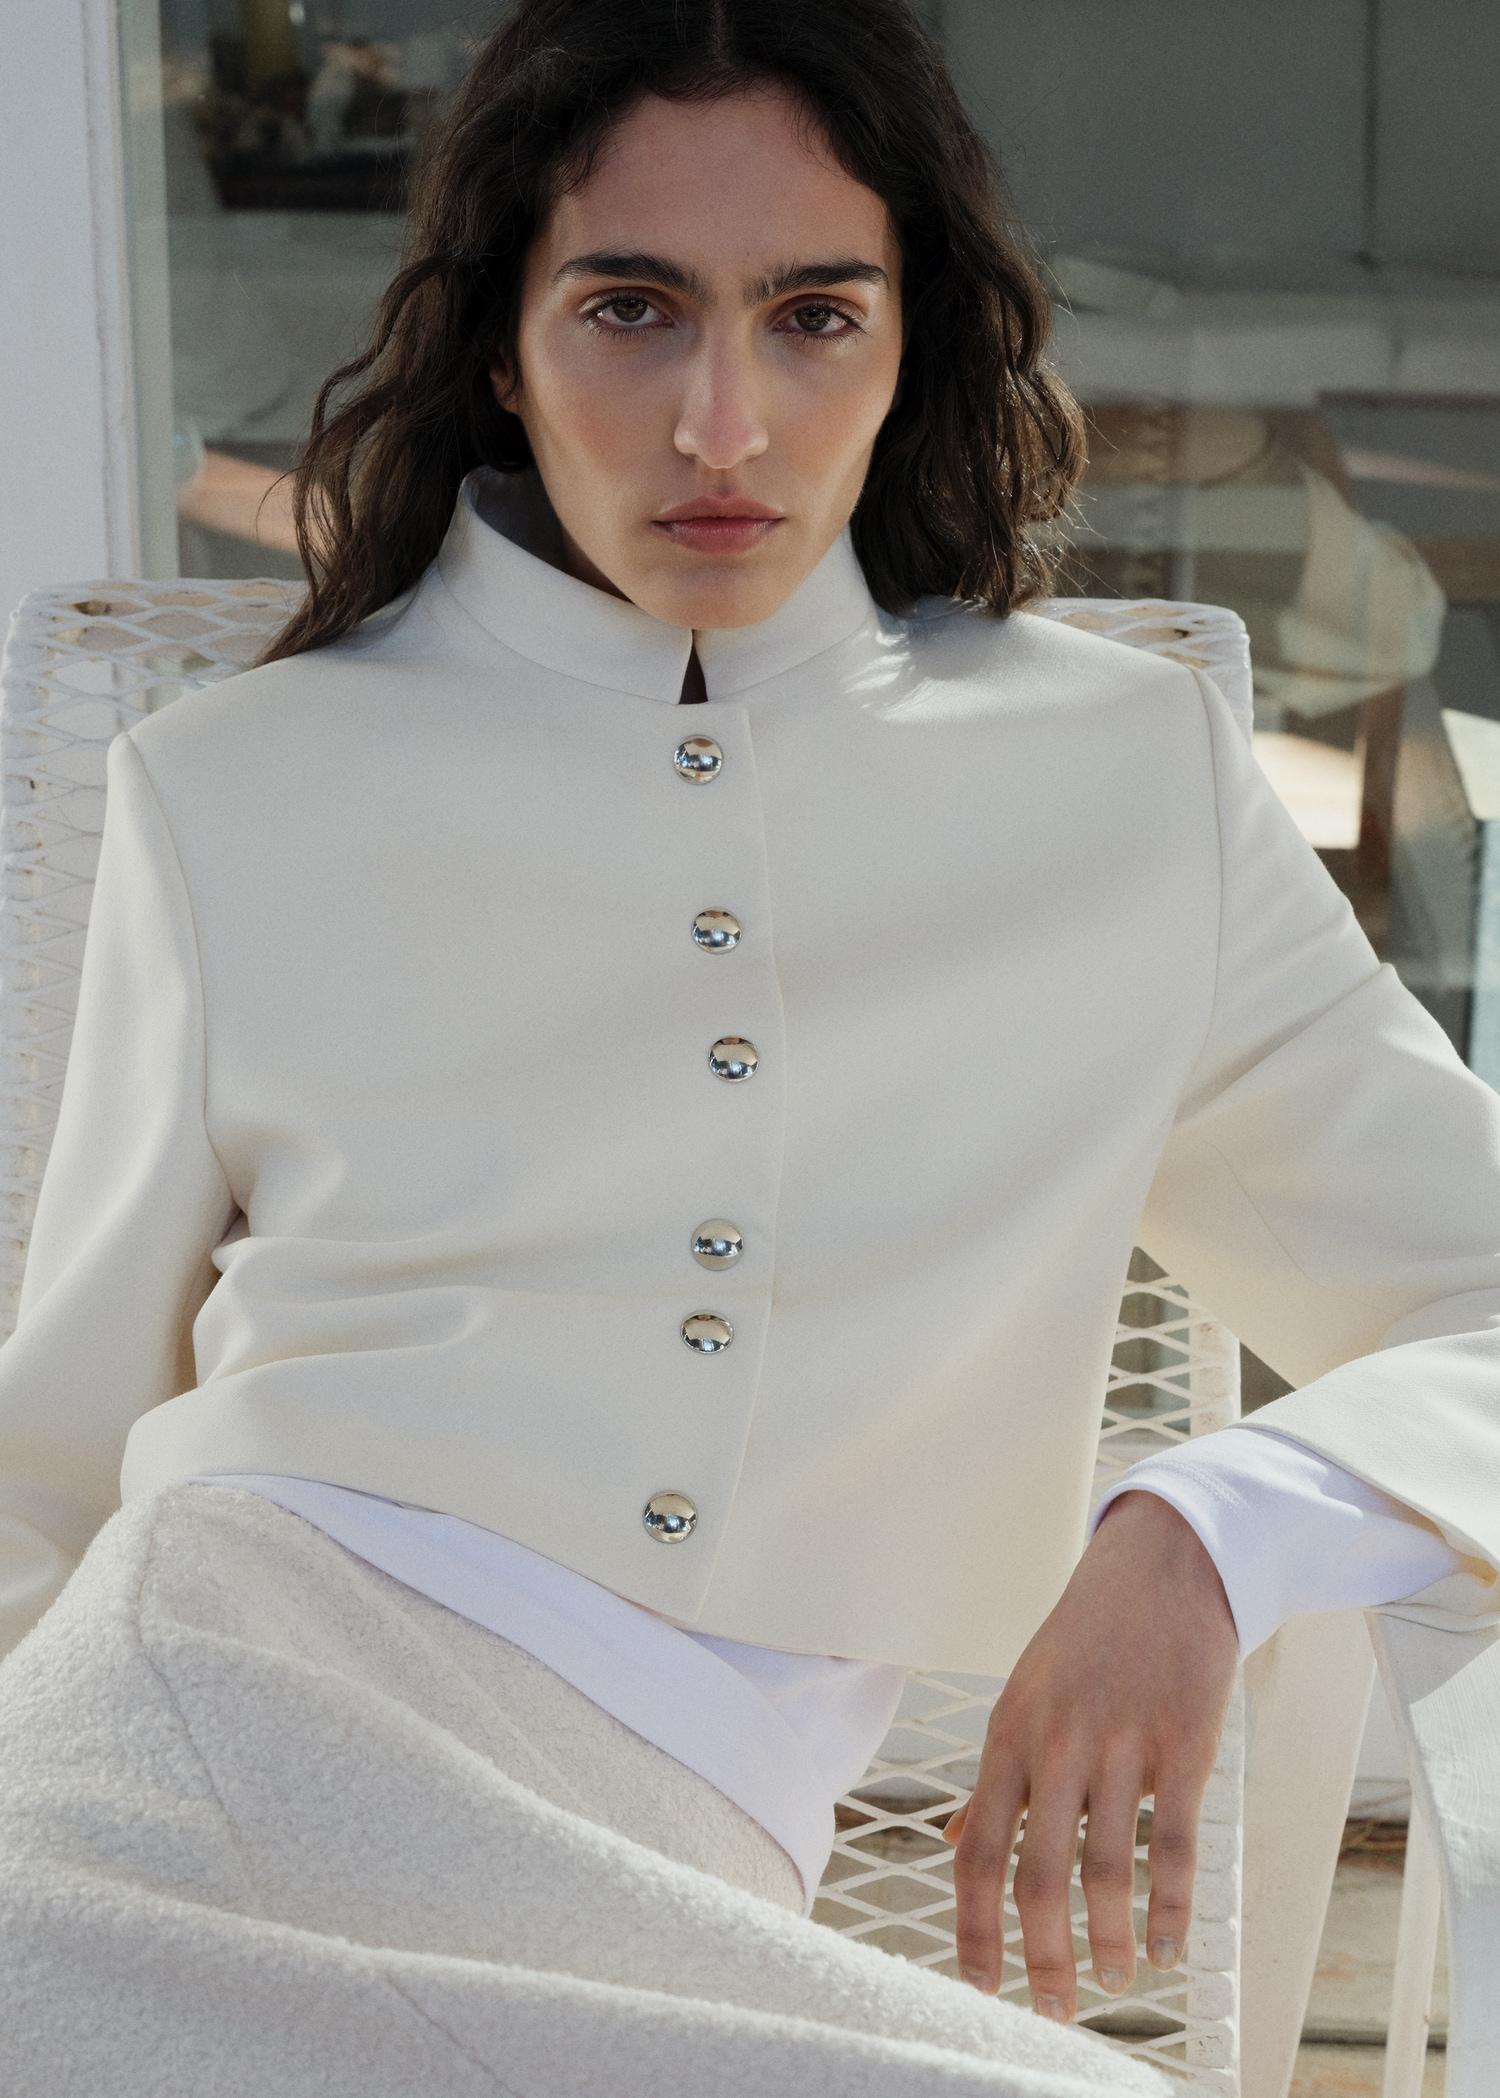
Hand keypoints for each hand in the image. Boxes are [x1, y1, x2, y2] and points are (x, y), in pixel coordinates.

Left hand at [940, 1490, 1239, 2021]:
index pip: (978, 1851)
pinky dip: (1173, 1906)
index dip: (975, 1928)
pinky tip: (1171, 1945)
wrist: (1161, 1566)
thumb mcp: (1024, 1696)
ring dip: (1110, 1939)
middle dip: (1043, 1955)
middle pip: (1038, 1874)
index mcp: (1008, 1734)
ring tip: (1114, 1978)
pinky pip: (1175, 1844)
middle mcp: (1058, 1743)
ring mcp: (1122, 1744)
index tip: (980, 1986)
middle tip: (1053, 2009)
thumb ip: (995, 1776)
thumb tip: (958, 1843)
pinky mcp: (1184, 1745)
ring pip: (1107, 1866)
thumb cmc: (1086, 1638)